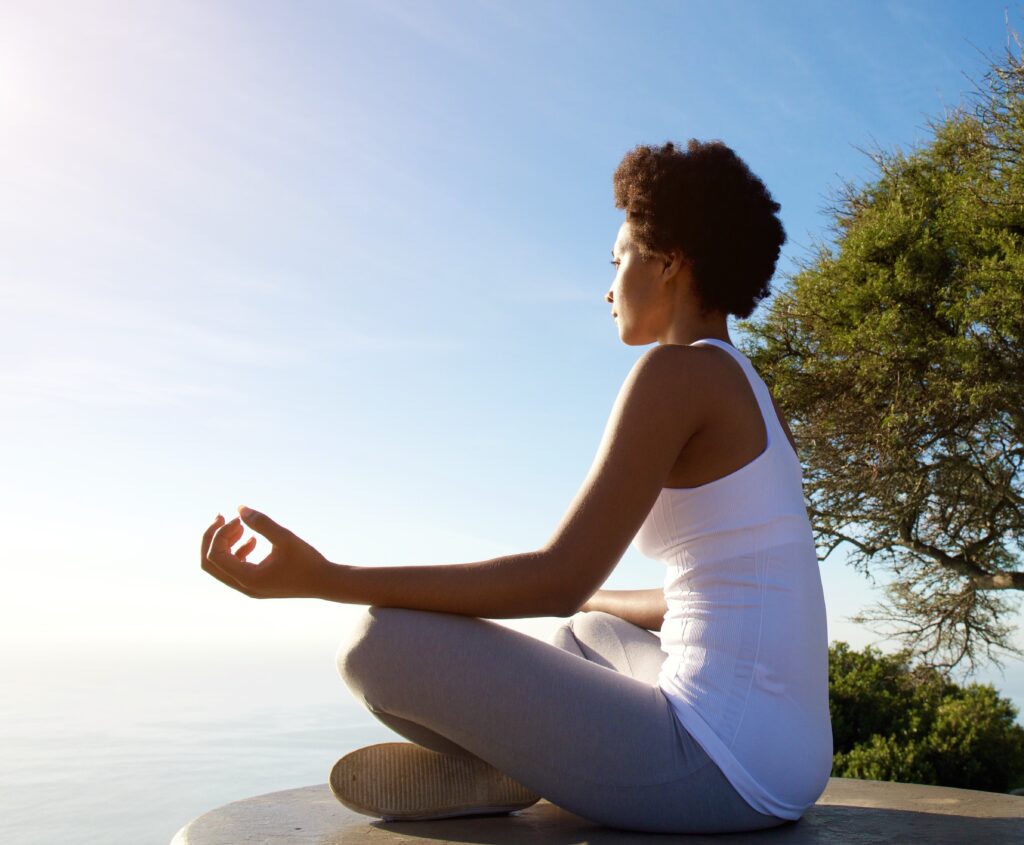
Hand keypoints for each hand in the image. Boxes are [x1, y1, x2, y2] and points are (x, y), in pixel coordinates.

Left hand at [200, 506, 334, 598]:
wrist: (325, 582)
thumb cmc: (308, 561)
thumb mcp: (285, 538)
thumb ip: (262, 523)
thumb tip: (240, 508)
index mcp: (247, 579)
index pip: (215, 556)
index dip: (220, 534)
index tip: (238, 519)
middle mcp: (243, 586)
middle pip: (209, 564)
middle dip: (212, 538)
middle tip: (222, 516)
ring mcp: (248, 587)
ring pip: (220, 566)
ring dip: (224, 543)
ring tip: (240, 525)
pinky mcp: (255, 584)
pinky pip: (234, 568)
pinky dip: (236, 552)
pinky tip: (252, 540)